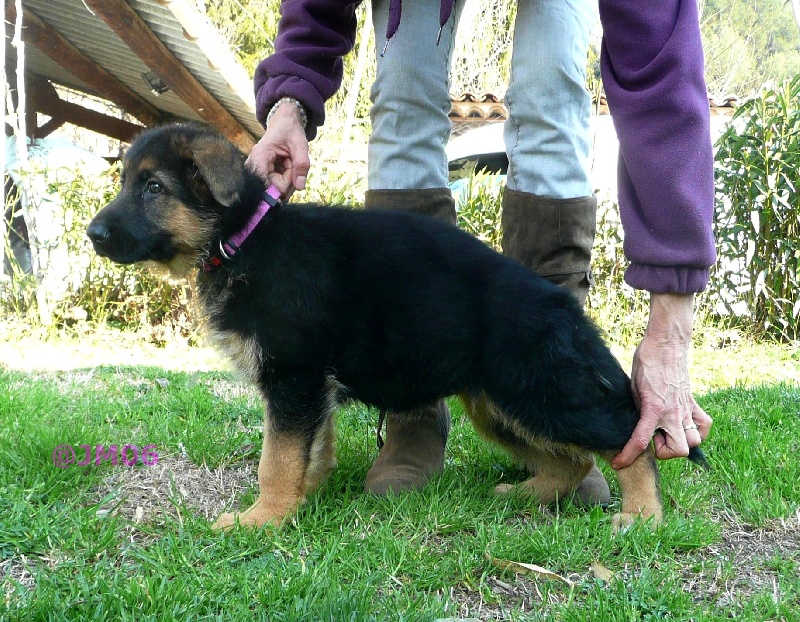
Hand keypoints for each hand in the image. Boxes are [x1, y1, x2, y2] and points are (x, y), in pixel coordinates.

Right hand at [246, 101, 310, 197]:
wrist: (283, 123)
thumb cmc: (290, 131)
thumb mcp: (300, 145)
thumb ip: (301, 165)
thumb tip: (300, 187)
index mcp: (260, 155)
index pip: (263, 183)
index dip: (280, 187)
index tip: (290, 175)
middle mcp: (254, 166)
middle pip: (272, 189)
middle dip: (288, 181)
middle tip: (291, 162)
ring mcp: (257, 172)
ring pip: (276, 191)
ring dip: (288, 181)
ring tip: (289, 163)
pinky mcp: (262, 176)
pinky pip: (277, 188)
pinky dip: (287, 181)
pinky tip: (287, 169)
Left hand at [612, 293, 711, 469]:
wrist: (665, 344)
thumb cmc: (645, 363)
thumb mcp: (632, 389)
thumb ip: (637, 411)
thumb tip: (634, 428)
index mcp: (653, 409)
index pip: (640, 441)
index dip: (628, 456)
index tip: (619, 463)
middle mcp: (673, 412)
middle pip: (678, 451)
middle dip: (664, 451)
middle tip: (652, 436)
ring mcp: (686, 408)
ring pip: (694, 442)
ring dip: (679, 442)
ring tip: (666, 431)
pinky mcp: (694, 403)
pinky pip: (704, 426)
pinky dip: (697, 431)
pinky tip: (684, 425)